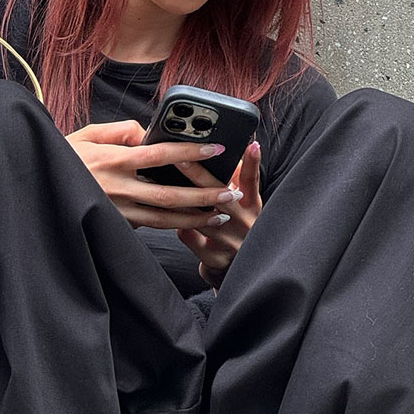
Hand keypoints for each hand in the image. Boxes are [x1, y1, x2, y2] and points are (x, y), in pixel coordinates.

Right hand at [65, 120, 248, 230]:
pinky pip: (150, 227)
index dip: (189, 153)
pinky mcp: (115, 225)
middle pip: (169, 196)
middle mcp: (117, 188)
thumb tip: (147, 130)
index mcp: (112, 160)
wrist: (37, 186)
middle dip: (204, 195)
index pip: (158, 155)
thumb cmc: (63, 156)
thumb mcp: (87, 135)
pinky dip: (175, 226)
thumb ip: (120, 130)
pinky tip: (195, 223)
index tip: (215, 149)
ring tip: (221, 215)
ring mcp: (116, 211)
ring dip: (195, 218)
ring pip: (163, 219)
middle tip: (231, 193)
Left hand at [175, 140, 261, 289]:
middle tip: (180, 158)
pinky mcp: (215, 258)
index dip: (252, 162)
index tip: (251, 144)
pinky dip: (178, 225)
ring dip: (181, 202)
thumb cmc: (234, 228)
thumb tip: (215, 152)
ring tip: (161, 184)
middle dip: (199, 176)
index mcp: (252, 206)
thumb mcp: (241, 204)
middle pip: (221, 197)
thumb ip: (232, 180)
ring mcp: (230, 242)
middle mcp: (244, 223)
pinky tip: (170, 218)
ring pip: (201, 217)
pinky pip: (189, 237)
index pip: (252, 180)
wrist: (235, 269)